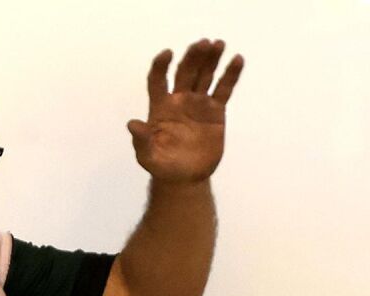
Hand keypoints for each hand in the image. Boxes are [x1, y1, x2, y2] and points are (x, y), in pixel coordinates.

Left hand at [128, 38, 243, 182]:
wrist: (185, 177)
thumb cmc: (162, 165)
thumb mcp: (147, 155)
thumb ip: (141, 139)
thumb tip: (132, 124)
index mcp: (159, 106)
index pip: (157, 80)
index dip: (160, 66)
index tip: (167, 53)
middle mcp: (179, 99)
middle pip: (185, 72)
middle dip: (192, 57)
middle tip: (202, 43)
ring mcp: (198, 103)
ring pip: (205, 75)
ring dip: (211, 59)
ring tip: (219, 44)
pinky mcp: (215, 111)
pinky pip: (224, 89)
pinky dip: (230, 75)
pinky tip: (237, 59)